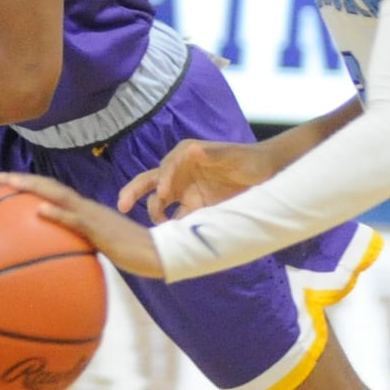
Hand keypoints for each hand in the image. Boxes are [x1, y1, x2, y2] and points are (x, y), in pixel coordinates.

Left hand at [0, 172, 164, 278]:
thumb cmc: (130, 252)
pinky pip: (76, 220)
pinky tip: (39, 211)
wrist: (156, 253)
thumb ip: (80, 244)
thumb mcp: (99, 247)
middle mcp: (85, 207)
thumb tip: (58, 256)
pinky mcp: (100, 230)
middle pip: (51, 188)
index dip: (31, 185)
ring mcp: (92, 216)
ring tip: (9, 184)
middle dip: (23, 181)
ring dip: (32, 188)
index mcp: (84, 211)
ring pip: (59, 196)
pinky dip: (57, 214)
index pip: (53, 192)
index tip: (6, 184)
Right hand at [118, 139, 275, 222]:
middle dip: (133, 193)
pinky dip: (172, 229)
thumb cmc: (248, 159)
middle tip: (122, 206)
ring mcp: (186, 192)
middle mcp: (180, 174)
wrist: (267, 174)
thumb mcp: (231, 155)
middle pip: (150, 183)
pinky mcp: (196, 209)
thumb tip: (191, 150)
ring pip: (160, 204)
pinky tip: (170, 239)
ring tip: (160, 228)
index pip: (165, 168)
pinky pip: (178, 219)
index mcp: (185, 156)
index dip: (163, 181)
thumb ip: (211, 154)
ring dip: (155, 215)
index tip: (164, 194)